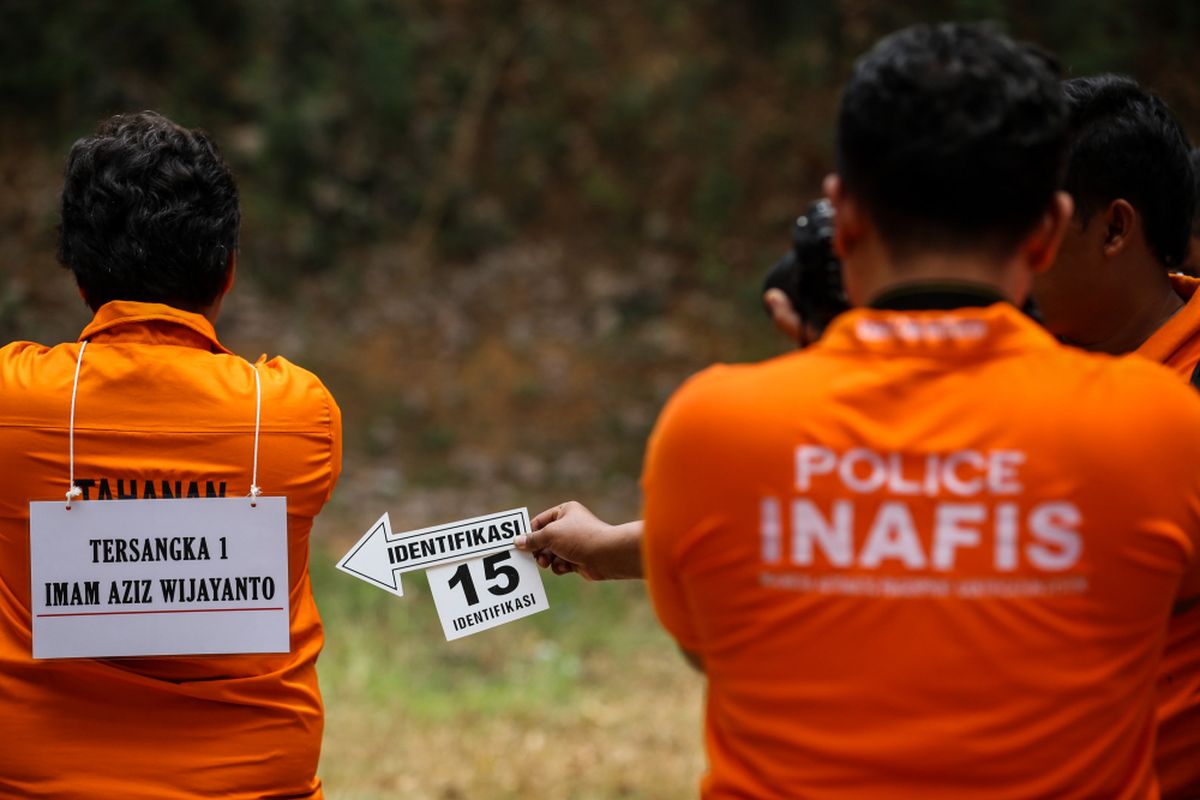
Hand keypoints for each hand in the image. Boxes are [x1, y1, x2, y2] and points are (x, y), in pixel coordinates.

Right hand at [514, 501, 643, 579]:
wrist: (605, 555)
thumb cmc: (579, 538)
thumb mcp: (550, 535)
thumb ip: (532, 539)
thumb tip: (517, 542)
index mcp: (565, 511)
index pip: (540, 521)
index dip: (529, 533)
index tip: (519, 544)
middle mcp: (570, 525)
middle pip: (544, 539)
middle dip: (538, 549)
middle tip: (533, 556)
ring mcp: (574, 543)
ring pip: (551, 553)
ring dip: (548, 559)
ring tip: (547, 562)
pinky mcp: (577, 558)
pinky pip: (561, 563)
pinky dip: (560, 566)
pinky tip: (565, 566)